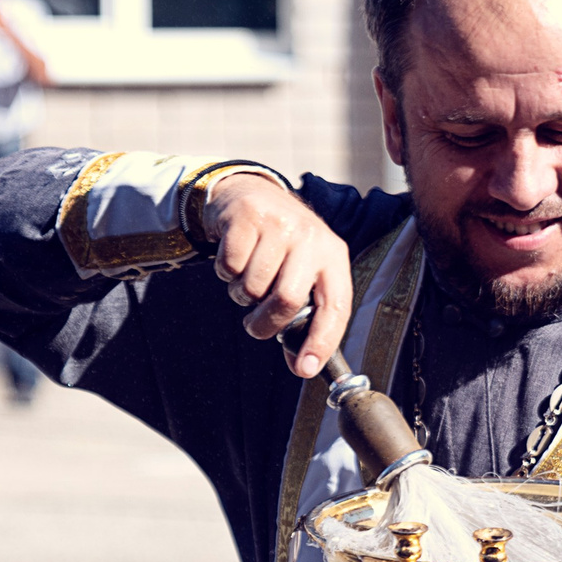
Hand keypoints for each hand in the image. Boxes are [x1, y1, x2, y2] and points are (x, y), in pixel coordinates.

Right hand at [208, 173, 349, 376]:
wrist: (252, 193)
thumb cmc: (282, 245)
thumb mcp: (304, 272)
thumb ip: (305, 316)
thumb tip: (301, 365)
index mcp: (333, 256)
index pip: (336, 306)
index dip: (322, 342)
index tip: (305, 368)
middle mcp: (311, 238)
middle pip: (287, 299)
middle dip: (265, 324)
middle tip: (255, 326)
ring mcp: (279, 224)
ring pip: (253, 286)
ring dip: (243, 295)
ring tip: (248, 280)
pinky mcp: (246, 217)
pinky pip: (229, 267)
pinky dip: (226, 274)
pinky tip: (236, 259)